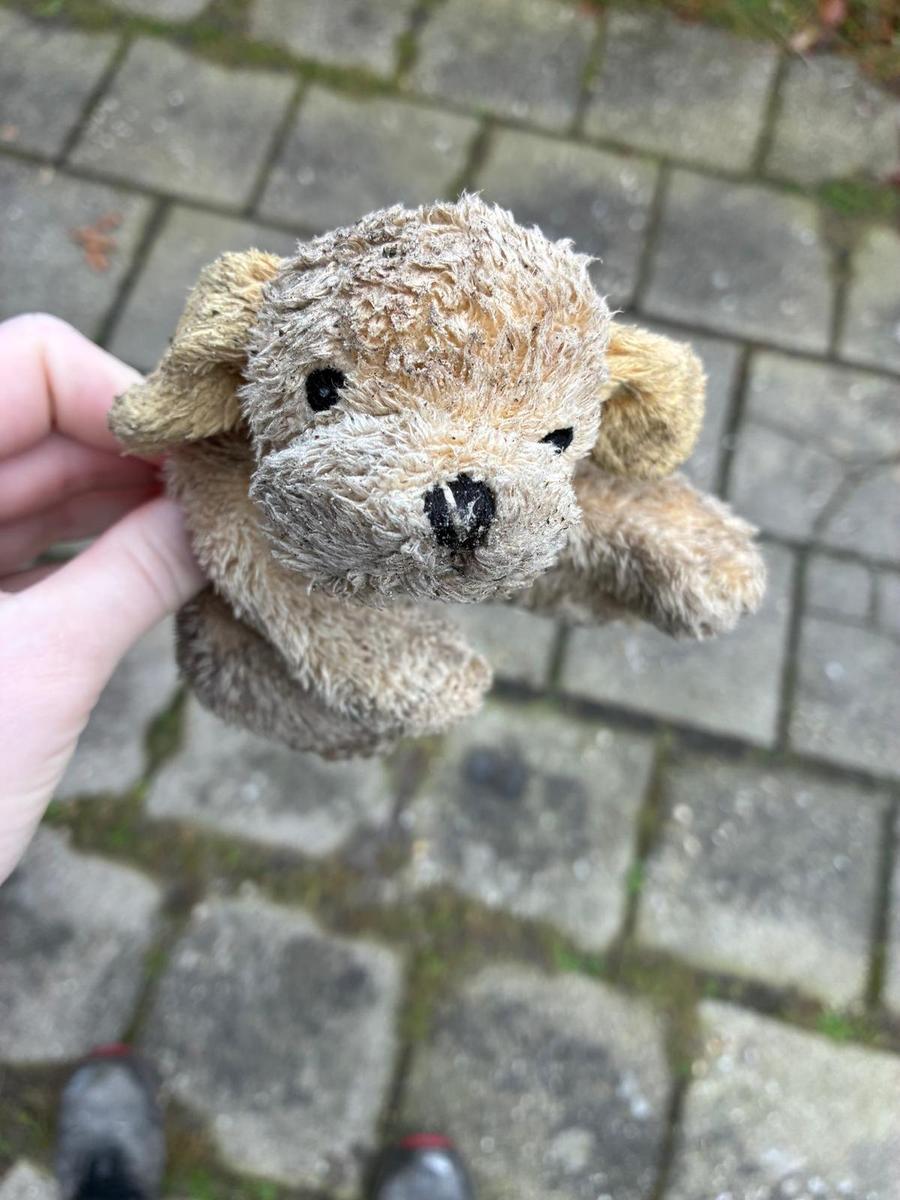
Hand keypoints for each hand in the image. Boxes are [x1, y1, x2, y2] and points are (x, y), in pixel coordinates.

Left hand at [0, 315, 202, 883]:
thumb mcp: (39, 672)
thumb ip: (134, 576)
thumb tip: (217, 515)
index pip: (24, 365)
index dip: (121, 398)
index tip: (204, 457)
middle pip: (38, 419)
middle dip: (139, 452)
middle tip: (230, 497)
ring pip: (40, 479)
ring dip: (126, 499)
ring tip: (208, 534)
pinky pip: (34, 538)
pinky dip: (97, 545)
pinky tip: (162, 565)